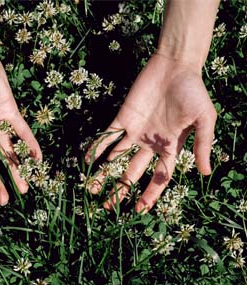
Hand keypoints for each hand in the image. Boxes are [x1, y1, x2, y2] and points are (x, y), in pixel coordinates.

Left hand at [85, 53, 216, 212]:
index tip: (138, 210)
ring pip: (116, 158)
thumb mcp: (204, 120)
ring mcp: (134, 132)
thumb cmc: (193, 92)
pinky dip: (96, 147)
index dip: (149, 194)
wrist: (175, 66)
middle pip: (132, 173)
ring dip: (103, 173)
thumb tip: (205, 174)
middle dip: (120, 190)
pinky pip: (107, 136)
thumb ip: (202, 145)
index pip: (158, 178)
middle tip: (107, 207)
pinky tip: (86, 160)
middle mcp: (149, 144)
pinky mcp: (123, 118)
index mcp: (169, 148)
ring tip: (90, 189)